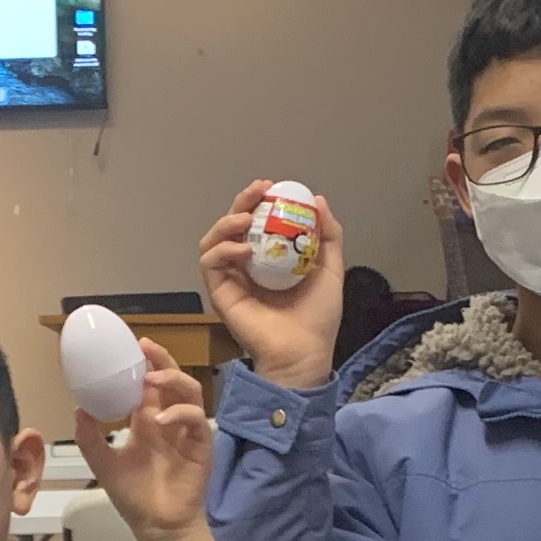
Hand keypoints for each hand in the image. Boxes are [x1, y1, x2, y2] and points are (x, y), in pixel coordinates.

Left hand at [72, 347, 213, 540]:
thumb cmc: (134, 497)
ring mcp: (187, 430)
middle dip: (160, 359)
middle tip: (144, 347)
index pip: (147, 384)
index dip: (141, 363)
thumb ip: (90, 437)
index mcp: (147, 420)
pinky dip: (180, 413)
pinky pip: (197, 419)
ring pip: (189, 391)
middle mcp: (168, 420)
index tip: (127, 347)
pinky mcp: (201, 444)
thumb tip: (78, 408)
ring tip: (152, 378)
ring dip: (172, 379)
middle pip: (171, 378)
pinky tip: (160, 420)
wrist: (157, 526)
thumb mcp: (103, 464)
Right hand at [198, 180, 346, 389]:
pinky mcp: (219, 293)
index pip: (260, 222)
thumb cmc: (317, 319)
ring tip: (247, 219)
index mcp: (270, 260)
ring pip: (214, 239)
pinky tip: (245, 250)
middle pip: (234, 225)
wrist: (304, 353)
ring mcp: (231, 279)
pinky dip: (224, 249)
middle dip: (243, 201)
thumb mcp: (329, 269)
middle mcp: (247, 266)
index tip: (272, 187)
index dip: (261, 202)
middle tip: (258, 190)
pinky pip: (210, 262)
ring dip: (227, 222)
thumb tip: (319, 201)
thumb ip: (328, 236)